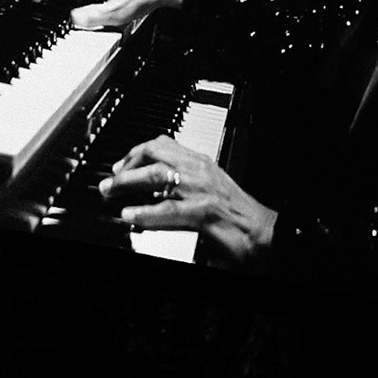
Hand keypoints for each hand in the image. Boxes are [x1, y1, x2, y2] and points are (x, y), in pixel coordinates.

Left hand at [99, 134, 276, 266]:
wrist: (267, 233)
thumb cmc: (240, 216)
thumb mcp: (210, 189)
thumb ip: (185, 184)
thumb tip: (155, 192)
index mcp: (202, 164)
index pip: (164, 143)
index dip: (137, 151)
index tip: (121, 163)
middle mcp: (201, 171)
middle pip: (155, 154)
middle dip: (127, 165)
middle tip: (109, 179)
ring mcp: (202, 191)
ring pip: (158, 177)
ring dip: (129, 183)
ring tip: (111, 191)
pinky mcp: (205, 213)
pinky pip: (169, 210)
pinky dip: (146, 212)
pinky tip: (131, 216)